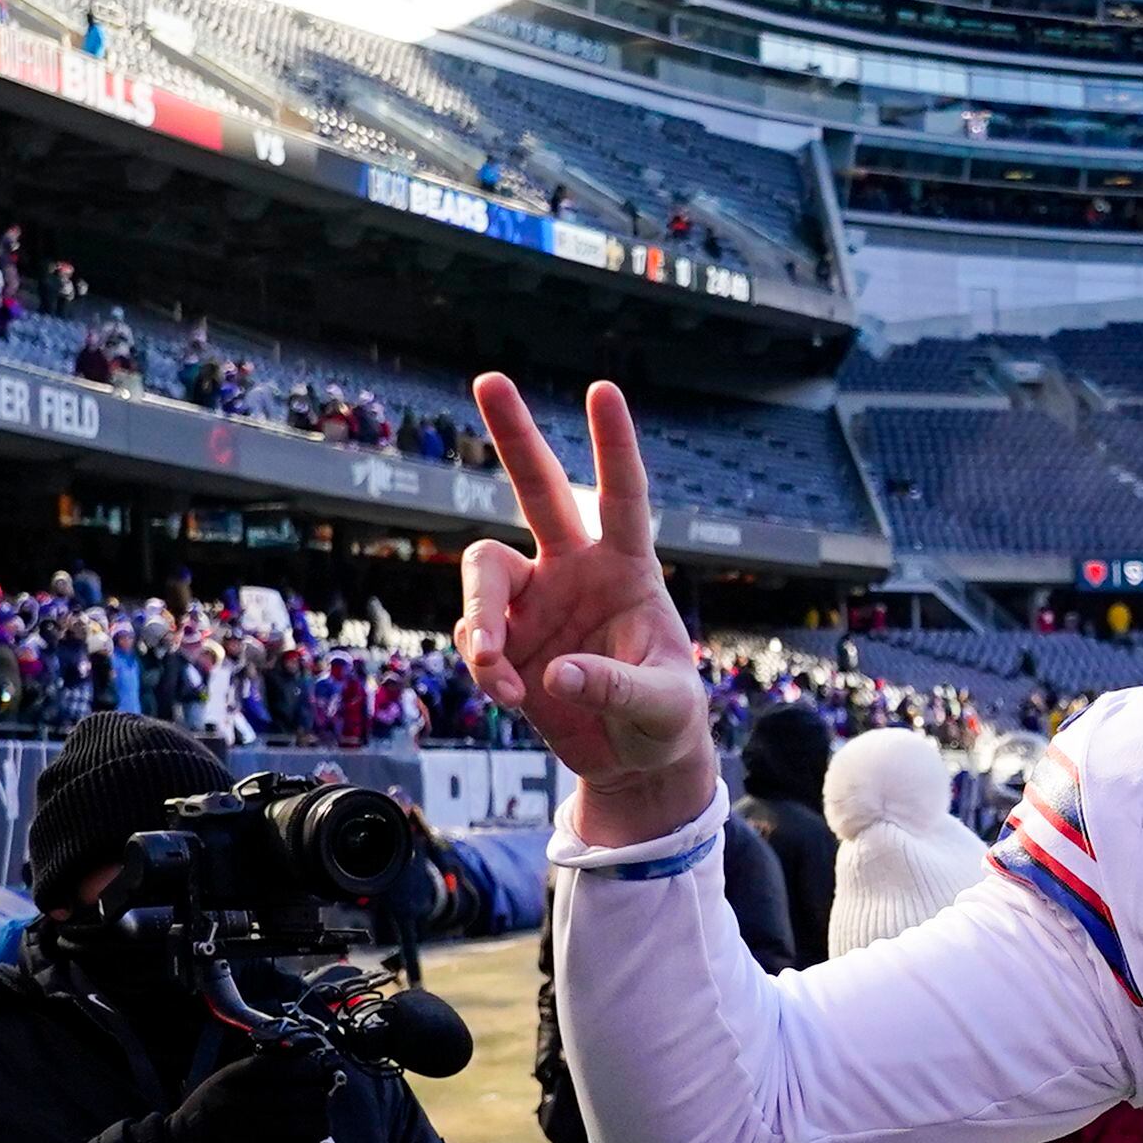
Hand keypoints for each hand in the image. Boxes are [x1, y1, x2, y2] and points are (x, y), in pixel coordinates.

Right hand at [152, 1037, 338, 1142]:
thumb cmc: (217, 1108)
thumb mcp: (229, 1081)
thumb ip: (262, 1069)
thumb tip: (308, 1063)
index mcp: (229, 1078)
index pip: (274, 1067)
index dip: (302, 1069)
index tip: (316, 1072)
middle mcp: (233, 1102)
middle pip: (292, 1097)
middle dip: (317, 1098)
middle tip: (322, 1100)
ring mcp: (241, 1129)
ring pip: (298, 1125)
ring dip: (319, 1124)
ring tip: (321, 1123)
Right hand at [458, 376, 718, 849]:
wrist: (635, 762)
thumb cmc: (666, 721)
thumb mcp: (663, 707)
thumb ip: (617, 688)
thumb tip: (556, 675)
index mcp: (627, 569)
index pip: (622, 498)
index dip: (613, 446)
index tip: (602, 390)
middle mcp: (574, 571)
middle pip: (537, 490)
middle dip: (514, 436)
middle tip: (490, 379)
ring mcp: (533, 604)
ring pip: (483, 571)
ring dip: (482, 616)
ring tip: (494, 668)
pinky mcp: (505, 644)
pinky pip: (476, 640)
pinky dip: (486, 669)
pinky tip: (514, 699)